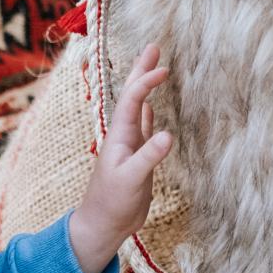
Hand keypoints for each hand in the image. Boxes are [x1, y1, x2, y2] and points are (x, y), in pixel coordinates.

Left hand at [69, 44, 172, 272]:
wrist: (104, 225)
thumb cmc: (112, 203)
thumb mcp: (130, 180)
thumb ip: (148, 157)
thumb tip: (169, 135)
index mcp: (119, 136)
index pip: (132, 100)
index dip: (146, 81)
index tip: (163, 68)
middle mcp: (124, 136)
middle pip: (133, 96)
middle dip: (142, 70)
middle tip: (154, 46)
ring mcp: (131, 146)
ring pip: (140, 109)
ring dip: (147, 88)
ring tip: (156, 67)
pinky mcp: (139, 159)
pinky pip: (145, 130)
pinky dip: (150, 115)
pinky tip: (153, 108)